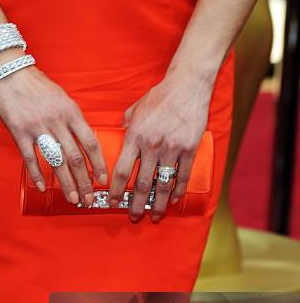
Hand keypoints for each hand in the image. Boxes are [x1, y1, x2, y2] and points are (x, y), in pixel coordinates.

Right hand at [0, 55, 107, 205]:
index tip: (102, 180)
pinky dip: (37, 175)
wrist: (9, 72)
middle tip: (88, 199)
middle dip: (84, 182)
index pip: (90, 143)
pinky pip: (30, 159)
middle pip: (75, 157)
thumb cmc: (38, 87)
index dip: (98, 164)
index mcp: (71, 112)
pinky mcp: (19, 132)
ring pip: (56, 161)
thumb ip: (74, 121)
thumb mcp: (63, 99)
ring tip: (73, 199)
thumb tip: (85, 144)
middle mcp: (57, 121)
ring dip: (66, 183)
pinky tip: (42, 187)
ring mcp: (37, 127)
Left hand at [109, 61, 214, 221]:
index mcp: (135, 137)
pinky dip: (178, 191)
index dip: (116, 190)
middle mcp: (152, 145)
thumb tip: (120, 137)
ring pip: (164, 184)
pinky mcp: (189, 149)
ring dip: (158, 204)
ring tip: (154, 216)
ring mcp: (172, 149)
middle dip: (136, 204)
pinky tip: (173, 200)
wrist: (187, 85)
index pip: (122, 170)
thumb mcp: (135, 110)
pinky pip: (183, 176)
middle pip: (142, 183)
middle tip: (133, 217)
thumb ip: (126, 126)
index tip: (112, 202)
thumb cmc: (159, 97)